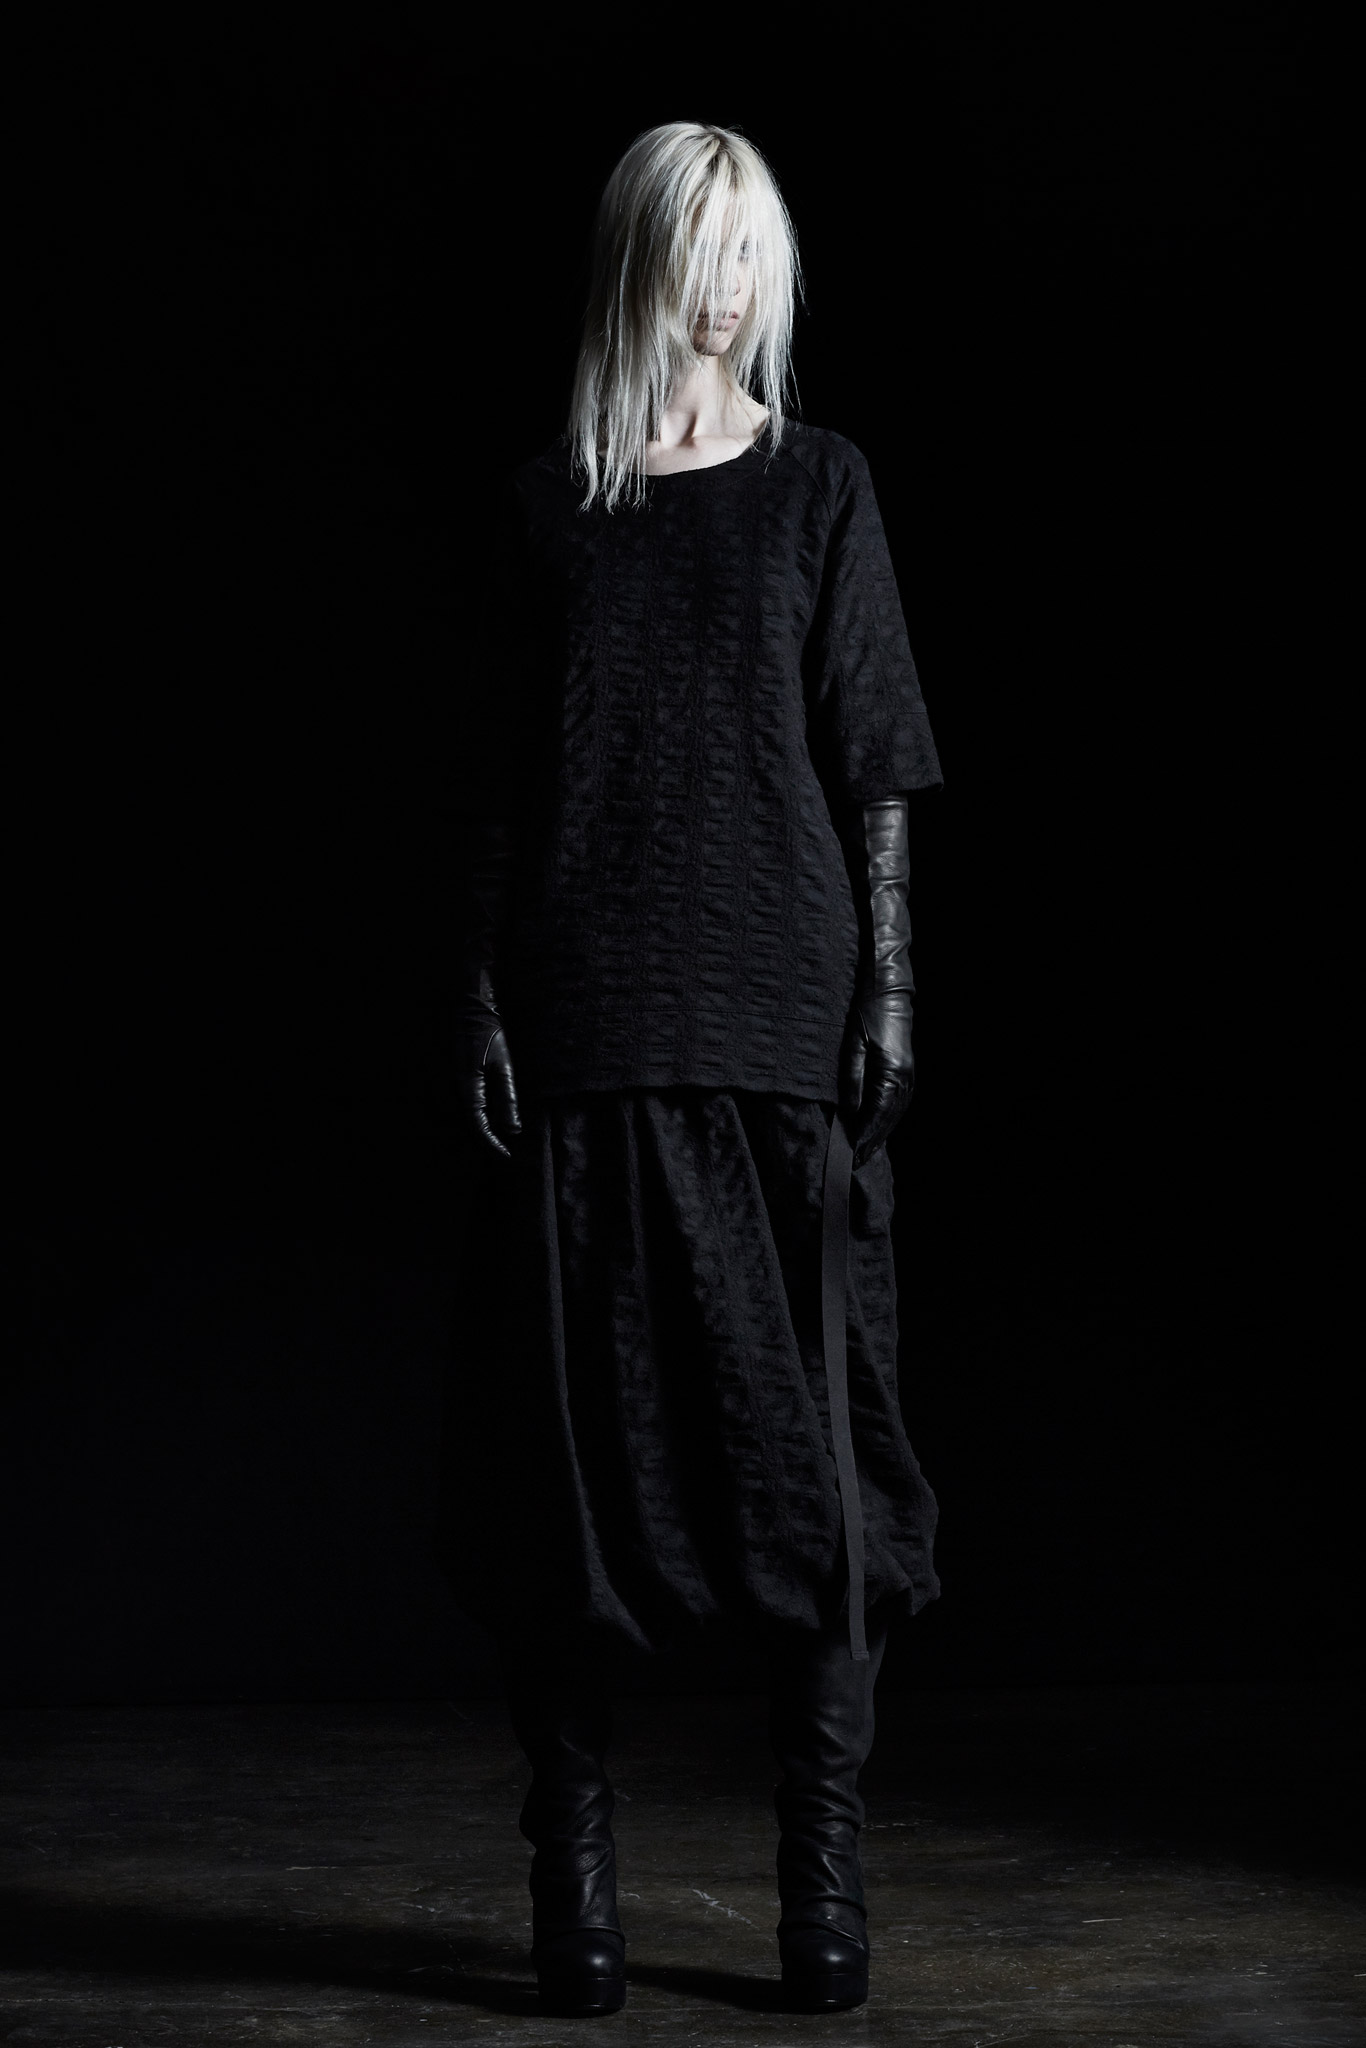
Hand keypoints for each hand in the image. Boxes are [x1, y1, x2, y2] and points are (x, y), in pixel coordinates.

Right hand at [460, 968, 521, 1159]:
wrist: (469, 1005)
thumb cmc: (490, 1031)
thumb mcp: (505, 1065)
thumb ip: (508, 1099)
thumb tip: (512, 1130)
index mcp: (465, 1087)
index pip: (478, 1127)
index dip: (492, 1144)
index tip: (507, 1156)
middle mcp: (450, 1089)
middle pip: (466, 1125)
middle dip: (485, 1139)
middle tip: (504, 1148)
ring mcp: (445, 1083)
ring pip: (460, 1116)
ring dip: (477, 1127)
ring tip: (498, 1134)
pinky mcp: (446, 1077)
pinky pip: (457, 1103)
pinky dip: (471, 1114)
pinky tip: (486, 1114)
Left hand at [840, 987, 913, 1169]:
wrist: (888, 988)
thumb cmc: (868, 1011)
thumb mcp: (853, 1044)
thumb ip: (852, 1079)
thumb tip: (850, 1111)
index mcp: (892, 1072)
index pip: (877, 1113)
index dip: (864, 1135)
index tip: (852, 1153)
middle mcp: (905, 1077)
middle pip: (888, 1118)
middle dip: (872, 1141)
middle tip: (857, 1162)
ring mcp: (909, 1074)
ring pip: (895, 1113)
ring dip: (881, 1134)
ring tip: (867, 1152)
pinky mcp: (907, 1069)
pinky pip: (898, 1102)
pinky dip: (888, 1119)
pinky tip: (880, 1128)